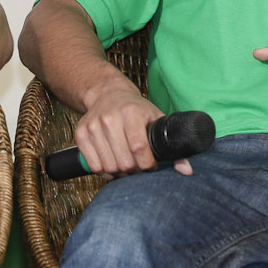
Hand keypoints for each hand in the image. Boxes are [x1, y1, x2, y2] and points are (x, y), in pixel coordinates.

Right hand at [73, 80, 191, 177]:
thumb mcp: (156, 120)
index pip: (138, 147)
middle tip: (139, 166)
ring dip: (119, 172)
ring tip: (127, 165)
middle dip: (134, 170)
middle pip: (123, 161)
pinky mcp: (81, 134)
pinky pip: (93, 165)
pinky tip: (112, 163)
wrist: (108, 94)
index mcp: (131, 112)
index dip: (147, 164)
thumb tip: (187, 171)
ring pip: (108, 166)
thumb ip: (172, 146)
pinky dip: (104, 171)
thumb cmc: (136, 109)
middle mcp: (109, 118)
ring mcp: (93, 126)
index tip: (151, 165)